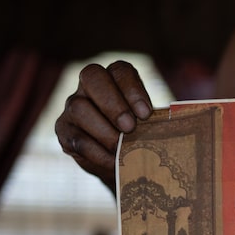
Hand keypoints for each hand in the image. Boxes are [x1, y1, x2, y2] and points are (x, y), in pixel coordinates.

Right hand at [55, 61, 152, 191]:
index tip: (146, 114)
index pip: (120, 70)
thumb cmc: (140, 138)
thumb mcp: (150, 126)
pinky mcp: (64, 131)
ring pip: (80, 108)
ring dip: (104, 131)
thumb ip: (154, 121)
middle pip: (93, 77)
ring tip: (122, 149)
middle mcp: (90, 86)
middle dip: (113, 104)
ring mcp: (73, 106)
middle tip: (130, 128)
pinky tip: (112, 162)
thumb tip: (170, 122)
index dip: (133, 89)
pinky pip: (75, 138)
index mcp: (114, 79)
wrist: (120, 163)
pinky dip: (96, 153)